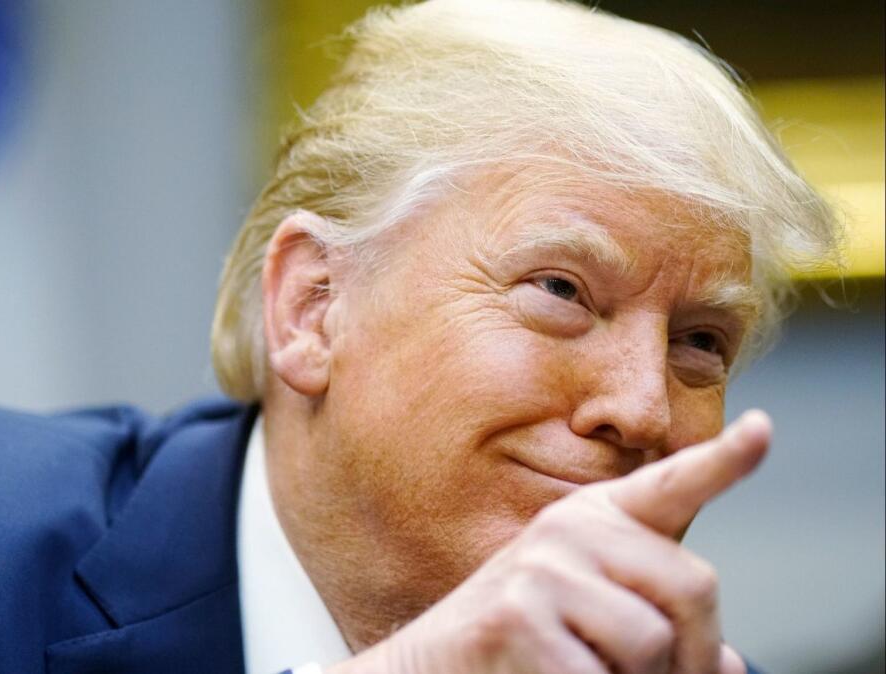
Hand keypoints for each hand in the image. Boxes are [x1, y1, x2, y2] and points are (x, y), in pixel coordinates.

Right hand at [328, 410, 770, 673]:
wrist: (429, 669)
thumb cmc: (516, 648)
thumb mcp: (594, 624)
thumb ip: (658, 625)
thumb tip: (732, 664)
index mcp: (591, 522)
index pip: (668, 486)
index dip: (724, 460)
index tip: (763, 432)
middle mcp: (568, 528)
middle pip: (693, 585)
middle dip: (696, 657)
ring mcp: (540, 567)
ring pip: (652, 642)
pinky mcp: (515, 615)